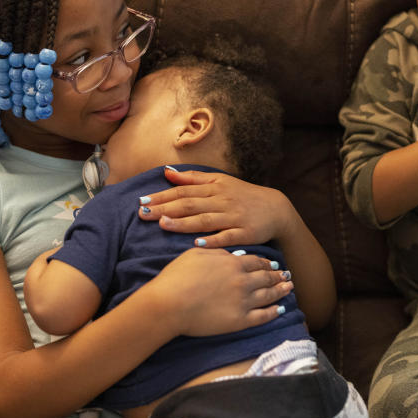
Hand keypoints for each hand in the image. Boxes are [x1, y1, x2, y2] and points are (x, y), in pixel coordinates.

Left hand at [137, 168, 293, 246]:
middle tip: (144, 214)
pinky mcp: (244, 233)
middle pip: (190, 204)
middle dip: (165, 208)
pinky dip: (212, 240)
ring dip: (183, 223)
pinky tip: (197, 244)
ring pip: (205, 219)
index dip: (162, 196)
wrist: (276, 209)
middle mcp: (222, 200)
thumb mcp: (220, 181)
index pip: (184, 190)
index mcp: (214, 188)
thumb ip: (193, 178)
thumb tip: (166, 173)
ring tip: (164, 224)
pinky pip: (227, 237)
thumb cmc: (243, 195)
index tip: (141, 202)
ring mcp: (233, 217)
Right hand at [149, 247, 293, 336]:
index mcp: (233, 263)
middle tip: (286, 276)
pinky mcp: (239, 321)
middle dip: (278, 276)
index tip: (273, 265)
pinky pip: (262, 316)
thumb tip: (232, 254)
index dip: (266, 263)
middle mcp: (243, 281)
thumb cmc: (177, 277)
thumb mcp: (197, 254)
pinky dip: (273, 312)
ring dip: (280, 291)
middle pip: (266, 277)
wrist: (169, 303)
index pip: (256, 262)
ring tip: (289, 288)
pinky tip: (280, 310)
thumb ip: (218, 252)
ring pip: (268, 295)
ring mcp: (243, 301)